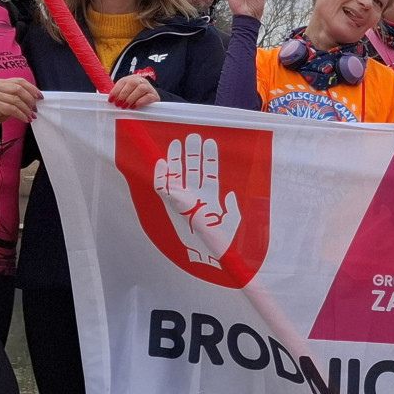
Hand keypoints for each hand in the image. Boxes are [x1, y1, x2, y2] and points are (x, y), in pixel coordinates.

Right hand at [0, 77, 41, 132]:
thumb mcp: (8, 100)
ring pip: (15, 100)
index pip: (19, 81)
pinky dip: (21, 115)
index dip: (31, 88)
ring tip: (31, 115)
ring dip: (26, 109)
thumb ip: (18, 96)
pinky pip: (11, 109)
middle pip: (18, 89)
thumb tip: (36, 98)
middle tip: (35, 108)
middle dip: (30, 99)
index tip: (40, 96)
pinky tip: (25, 119)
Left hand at [108, 74, 159, 108]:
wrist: (151, 100)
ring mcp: (148, 87)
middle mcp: (140, 81)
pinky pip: (148, 97)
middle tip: (118, 104)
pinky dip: (140, 102)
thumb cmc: (136, 98)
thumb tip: (110, 101)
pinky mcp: (154, 95)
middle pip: (132, 83)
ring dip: (131, 98)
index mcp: (132, 78)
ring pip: (140, 89)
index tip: (111, 100)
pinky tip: (134, 107)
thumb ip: (119, 95)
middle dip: (123, 94)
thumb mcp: (127, 94)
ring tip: (125, 106)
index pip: (123, 81)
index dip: (116, 90)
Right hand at [154, 133, 241, 267]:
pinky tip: (161, 163)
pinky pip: (163, 189)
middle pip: (193, 170)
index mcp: (210, 198)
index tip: (210, 143)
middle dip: (193, 153)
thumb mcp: (231, 224)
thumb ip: (232, 209)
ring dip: (178, 160)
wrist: (204, 257)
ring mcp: (183, 200)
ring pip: (179, 176)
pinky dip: (161, 177)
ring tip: (178, 142)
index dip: (209, 159)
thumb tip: (231, 196)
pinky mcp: (171, 207)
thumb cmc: (219, 243)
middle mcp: (195, 196)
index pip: (209, 173)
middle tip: (193, 136)